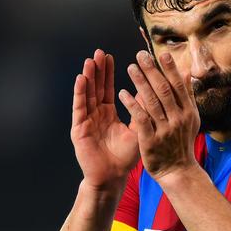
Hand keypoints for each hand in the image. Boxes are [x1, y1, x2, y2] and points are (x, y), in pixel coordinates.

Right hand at [71, 49, 139, 190]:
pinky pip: (79, 108)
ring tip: (90, 61)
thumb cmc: (126, 157)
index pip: (107, 89)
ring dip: (88, 77)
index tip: (110, 57)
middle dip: (97, 70)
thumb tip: (151, 89)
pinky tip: (81, 80)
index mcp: (108, 114)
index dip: (108, 73)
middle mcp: (96, 114)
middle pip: (96, 88)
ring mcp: (86, 121)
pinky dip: (80, 93)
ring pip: (87, 95)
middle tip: (99, 52)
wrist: (113, 177)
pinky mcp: (79, 129)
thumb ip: (141, 109)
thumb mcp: (138, 128)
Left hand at [118, 51, 200, 180]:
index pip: (178, 86)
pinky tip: (122, 93)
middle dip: (152, 71)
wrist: (177, 171)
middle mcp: (178, 118)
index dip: (170, 69)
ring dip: (140, 82)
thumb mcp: (190, 118)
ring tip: (130, 68)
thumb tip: (187, 71)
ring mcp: (165, 129)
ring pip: (151, 101)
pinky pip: (140, 118)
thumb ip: (188, 95)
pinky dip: (131, 104)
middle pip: (164, 90)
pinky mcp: (151, 140)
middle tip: (140, 55)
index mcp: (188, 111)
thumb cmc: (182, 142)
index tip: (161, 54)